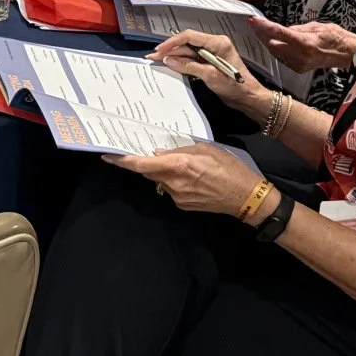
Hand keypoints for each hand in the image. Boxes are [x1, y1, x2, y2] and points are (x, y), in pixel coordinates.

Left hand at [107, 144, 264, 217]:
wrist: (248, 198)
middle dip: (148, 163)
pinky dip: (175, 182)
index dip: (122, 161)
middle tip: (153, 152)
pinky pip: (171, 190)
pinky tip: (192, 179)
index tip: (107, 156)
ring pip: (161, 181)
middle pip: (149, 172)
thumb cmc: (230, 168)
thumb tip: (158, 153)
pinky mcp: (184, 206)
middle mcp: (174, 183)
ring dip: (165, 172)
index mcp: (179, 166)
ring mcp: (178, 197)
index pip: (141, 165)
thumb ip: (180, 150)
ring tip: (185, 166)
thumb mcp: (206, 149)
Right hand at [148, 30, 270, 116]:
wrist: (249, 98)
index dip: (172, 42)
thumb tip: (169, 60)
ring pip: (188, 51)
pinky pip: (192, 58)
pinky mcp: (210, 61)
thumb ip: (188, 66)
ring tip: (159, 61)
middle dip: (171, 50)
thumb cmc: (236, 86)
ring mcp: (212, 53)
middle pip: (187, 44)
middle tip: (154, 57)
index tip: (160, 50)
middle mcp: (215, 44)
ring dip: (174, 56)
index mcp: (218, 43)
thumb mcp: (210, 76)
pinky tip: (171, 65)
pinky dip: (181, 62)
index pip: (190, 37)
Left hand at [247, 17, 355, 72]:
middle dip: (261, 34)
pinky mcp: (299, 68)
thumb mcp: (316, 27)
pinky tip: (272, 41)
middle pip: (272, 44)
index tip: (253, 20)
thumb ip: (297, 28)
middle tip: (253, 23)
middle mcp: (300, 55)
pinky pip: (282, 57)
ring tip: (259, 30)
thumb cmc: (336, 37)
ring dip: (266, 41)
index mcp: (305, 43)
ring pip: (275, 52)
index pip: (279, 33)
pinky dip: (276, 49)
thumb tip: (282, 29)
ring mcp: (299, 64)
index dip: (264, 26)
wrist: (348, 55)